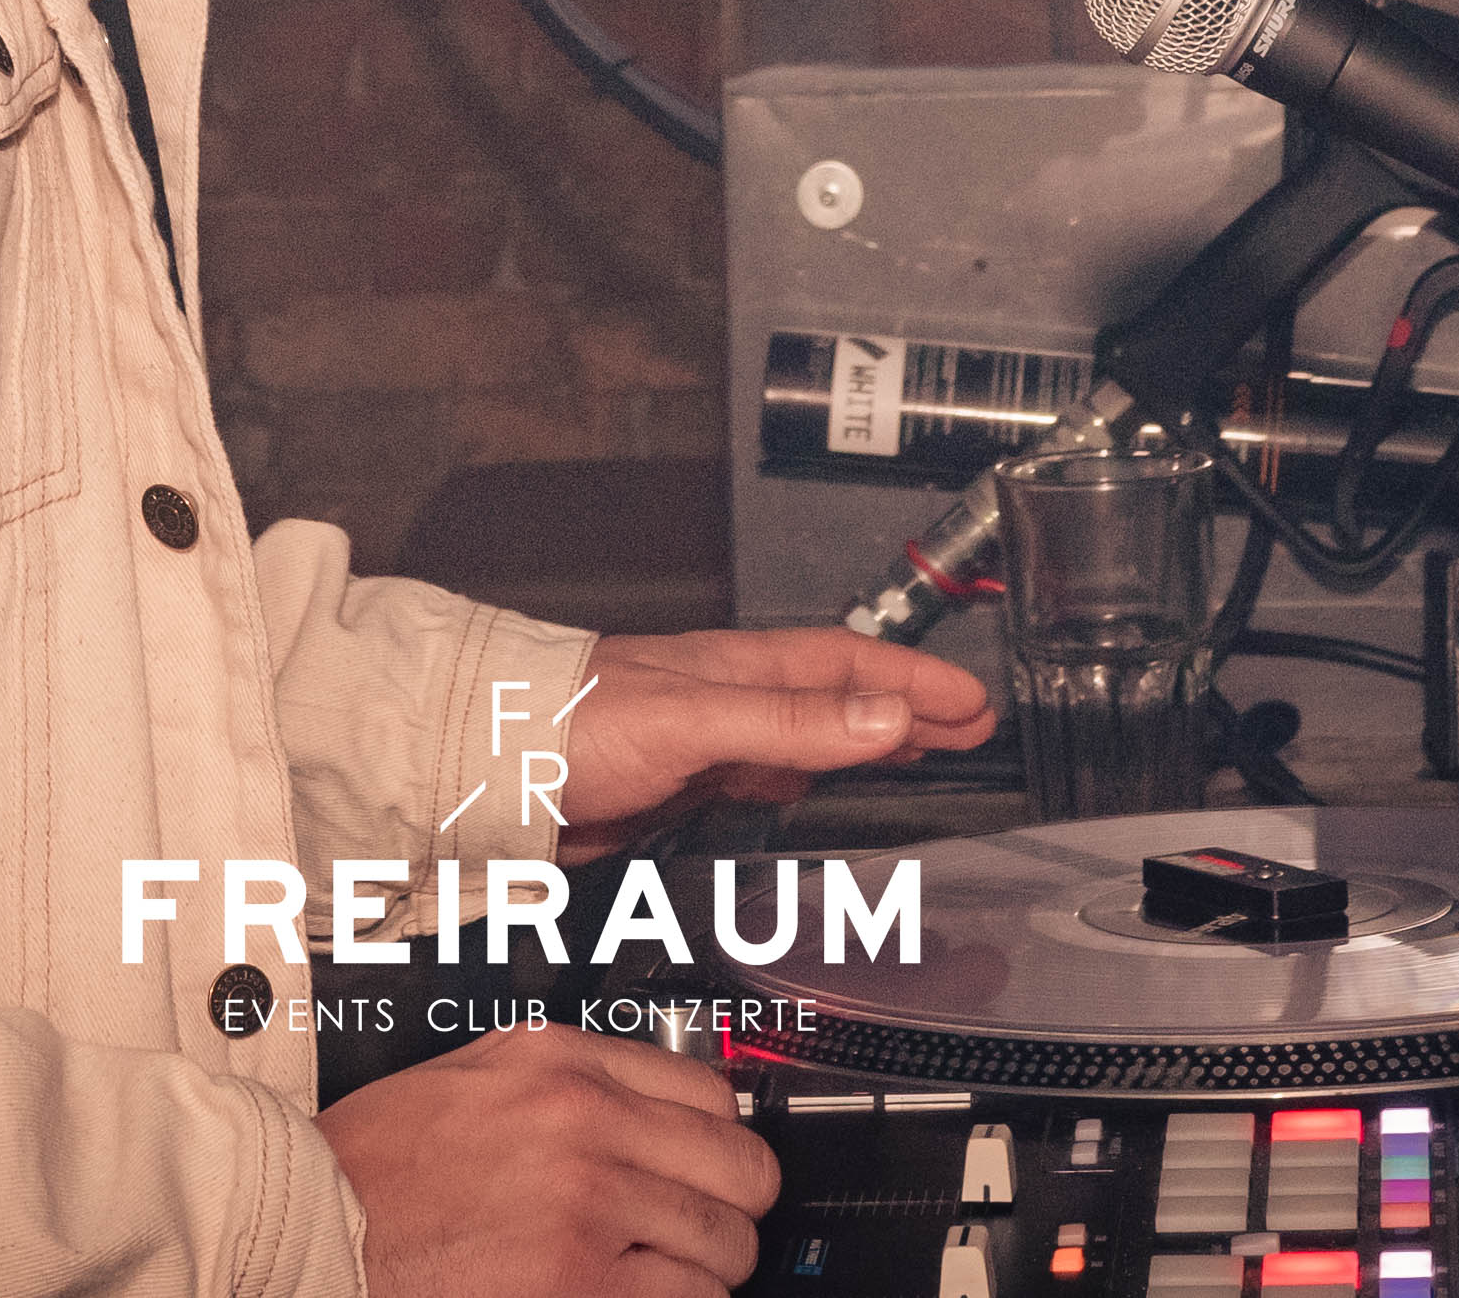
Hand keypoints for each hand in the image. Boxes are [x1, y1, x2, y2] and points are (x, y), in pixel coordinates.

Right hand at [318, 1026, 779, 1297]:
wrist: (310, 1231)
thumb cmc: (373, 1166)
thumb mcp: (473, 1074)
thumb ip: (572, 1078)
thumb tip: (659, 1105)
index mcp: (560, 1062)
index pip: (714, 1093)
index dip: (718, 1143)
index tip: (709, 1169)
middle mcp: (584, 1124)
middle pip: (741, 1171)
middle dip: (726, 1210)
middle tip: (693, 1231)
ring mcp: (587, 1208)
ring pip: (725, 1247)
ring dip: (699, 1271)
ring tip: (647, 1275)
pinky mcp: (578, 1287)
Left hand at [549, 627, 995, 856]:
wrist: (487, 768)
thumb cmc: (569, 722)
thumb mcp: (697, 718)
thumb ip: (792, 722)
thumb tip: (886, 715)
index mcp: (741, 670)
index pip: (851, 665)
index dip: (915, 681)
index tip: (971, 701)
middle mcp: (728, 699)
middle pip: (839, 698)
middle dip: (907, 708)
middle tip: (968, 726)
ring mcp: (703, 741)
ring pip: (806, 737)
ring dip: (863, 743)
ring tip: (915, 751)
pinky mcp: (674, 784)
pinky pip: (761, 776)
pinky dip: (801, 781)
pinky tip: (804, 792)